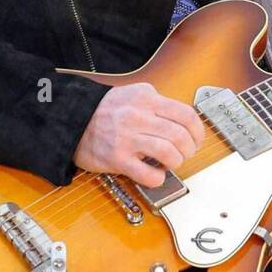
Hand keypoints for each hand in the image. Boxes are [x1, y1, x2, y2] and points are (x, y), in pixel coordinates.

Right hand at [73, 82, 205, 187]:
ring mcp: (127, 138)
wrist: (73, 121)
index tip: (196, 140)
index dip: (198, 131)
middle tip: (185, 154)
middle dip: (189, 149)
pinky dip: (159, 177)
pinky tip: (156, 173)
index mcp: (145, 98)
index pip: (186, 114)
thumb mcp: (133, 94)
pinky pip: (148, 174)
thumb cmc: (106, 111)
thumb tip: (185, 121)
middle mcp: (137, 116)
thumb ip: (158, 103)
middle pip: (180, 135)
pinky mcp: (117, 159)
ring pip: (168, 153)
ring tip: (170, 163)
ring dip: (176, 162)